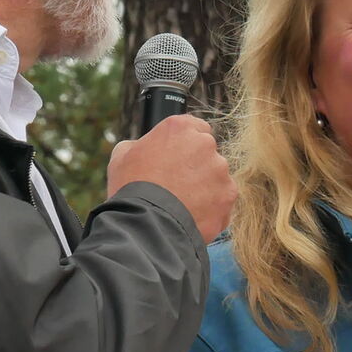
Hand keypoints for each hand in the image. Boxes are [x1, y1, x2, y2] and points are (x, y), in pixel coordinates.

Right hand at [108, 116, 235, 243]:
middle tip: (176, 185)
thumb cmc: (131, 188)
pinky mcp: (228, 194)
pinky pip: (222, 199)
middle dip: (195, 166)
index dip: (184, 146)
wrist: (146, 224)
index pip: (195, 128)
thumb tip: (146, 148)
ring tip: (183, 204)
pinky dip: (212, 207)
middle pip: (206, 152)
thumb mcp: (123, 156)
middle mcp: (204, 143)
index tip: (177, 160)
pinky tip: (192, 215)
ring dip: (205, 187)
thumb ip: (140, 145)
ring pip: (216, 176)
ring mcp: (219, 169)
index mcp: (180, 128)